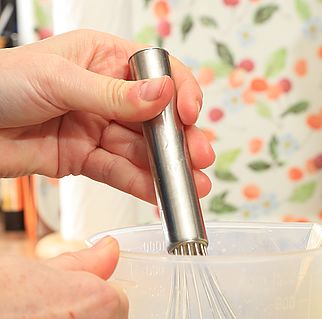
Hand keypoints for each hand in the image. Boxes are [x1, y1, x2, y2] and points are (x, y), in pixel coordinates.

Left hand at [0, 29, 213, 199]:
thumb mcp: (59, 80)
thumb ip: (114, 95)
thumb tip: (162, 95)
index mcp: (101, 58)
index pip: (155, 72)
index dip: (178, 93)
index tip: (189, 114)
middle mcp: (105, 93)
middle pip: (154, 118)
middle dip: (179, 140)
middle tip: (199, 158)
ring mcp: (97, 128)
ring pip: (140, 151)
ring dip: (166, 170)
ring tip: (191, 186)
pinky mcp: (85, 158)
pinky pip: (119, 172)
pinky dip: (140, 185)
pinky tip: (160, 195)